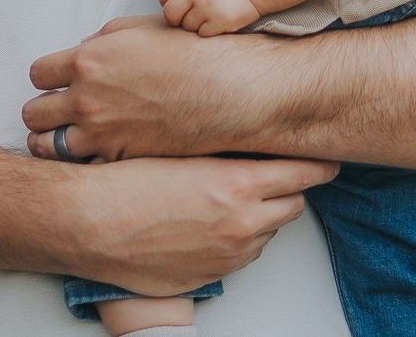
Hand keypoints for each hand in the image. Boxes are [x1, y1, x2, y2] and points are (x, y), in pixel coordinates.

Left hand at [23, 17, 275, 160]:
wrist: (233, 92)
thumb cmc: (193, 54)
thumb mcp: (140, 30)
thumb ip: (102, 41)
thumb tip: (83, 52)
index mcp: (89, 59)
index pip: (38, 75)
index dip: (48, 80)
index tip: (58, 85)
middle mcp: (87, 98)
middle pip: (33, 115)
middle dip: (44, 114)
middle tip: (59, 116)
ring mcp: (102, 133)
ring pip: (48, 147)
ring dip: (55, 143)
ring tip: (71, 141)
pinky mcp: (121, 160)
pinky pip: (83, 166)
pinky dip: (86, 162)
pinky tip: (100, 156)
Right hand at [53, 154, 335, 295]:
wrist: (89, 222)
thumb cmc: (124, 179)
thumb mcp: (178, 147)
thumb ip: (219, 146)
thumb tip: (241, 138)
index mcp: (237, 183)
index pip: (303, 172)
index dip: (318, 164)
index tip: (327, 159)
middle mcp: (242, 222)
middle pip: (293, 204)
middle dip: (287, 188)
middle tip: (274, 173)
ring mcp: (230, 254)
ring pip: (268, 231)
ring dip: (260, 215)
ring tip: (232, 198)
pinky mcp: (213, 275)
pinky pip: (243, 256)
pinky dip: (237, 239)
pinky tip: (211, 223)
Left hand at [156, 0, 264, 35]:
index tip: (177, 2)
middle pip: (170, 13)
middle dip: (175, 17)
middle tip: (187, 14)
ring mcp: (208, 7)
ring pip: (186, 26)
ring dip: (194, 24)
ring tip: (207, 15)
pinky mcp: (221, 22)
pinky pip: (202, 34)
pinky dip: (207, 31)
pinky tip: (216, 22)